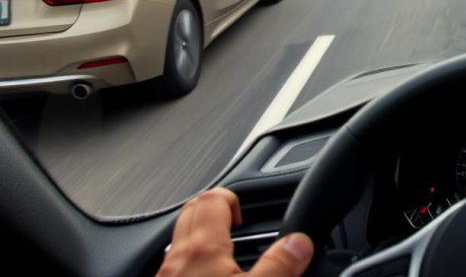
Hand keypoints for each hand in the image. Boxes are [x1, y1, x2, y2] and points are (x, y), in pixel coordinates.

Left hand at [157, 188, 313, 276]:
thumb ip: (280, 265)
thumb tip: (299, 243)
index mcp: (204, 250)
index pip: (214, 198)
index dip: (233, 199)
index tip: (246, 215)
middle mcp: (177, 259)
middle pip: (190, 210)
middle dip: (214, 210)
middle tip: (236, 226)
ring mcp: (164, 276)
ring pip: (178, 238)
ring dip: (200, 235)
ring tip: (224, 253)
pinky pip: (172, 265)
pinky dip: (189, 262)